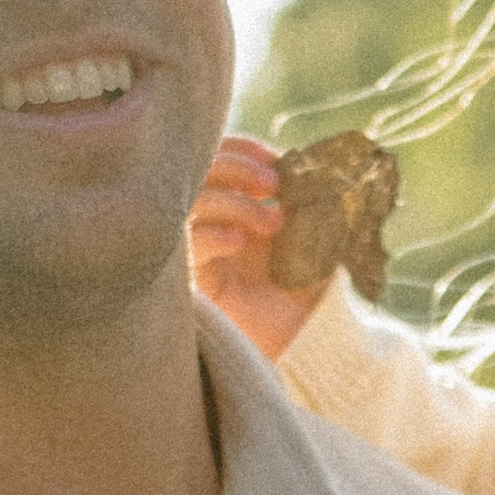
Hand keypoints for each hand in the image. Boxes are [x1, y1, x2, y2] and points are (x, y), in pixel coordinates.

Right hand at [187, 135, 320, 358]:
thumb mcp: (314, 234)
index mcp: (229, 206)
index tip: (274, 156)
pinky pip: (180, 247)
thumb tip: (308, 162)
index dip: (240, 151)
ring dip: (232, 201)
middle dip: (235, 168)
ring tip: (273, 222)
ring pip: (186, 204)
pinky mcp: (187, 285)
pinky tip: (238, 242)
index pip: (215, 160)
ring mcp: (192, 252)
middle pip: (194, 173)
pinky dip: (209, 234)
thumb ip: (306, 198)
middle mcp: (204, 225)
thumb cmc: (309, 289)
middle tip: (273, 182)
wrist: (303, 343)